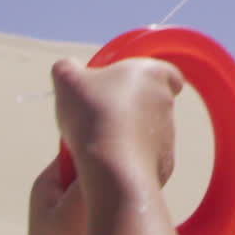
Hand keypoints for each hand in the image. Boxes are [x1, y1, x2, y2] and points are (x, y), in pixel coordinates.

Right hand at [52, 55, 181, 186]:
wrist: (112, 166)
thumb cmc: (93, 113)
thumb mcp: (66, 78)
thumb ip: (67, 68)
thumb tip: (67, 69)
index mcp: (154, 74)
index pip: (166, 73)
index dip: (146, 78)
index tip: (123, 86)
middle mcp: (166, 103)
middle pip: (150, 101)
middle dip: (127, 107)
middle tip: (98, 114)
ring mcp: (168, 134)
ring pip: (147, 130)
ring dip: (126, 134)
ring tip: (96, 141)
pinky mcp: (165, 162)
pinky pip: (145, 157)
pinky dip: (128, 158)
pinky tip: (107, 162)